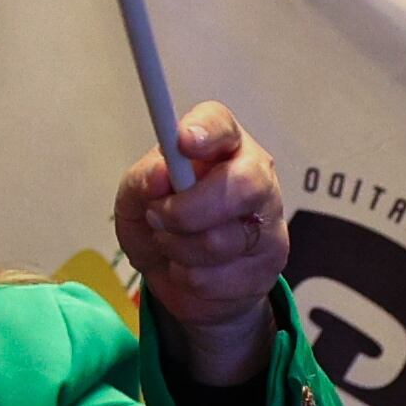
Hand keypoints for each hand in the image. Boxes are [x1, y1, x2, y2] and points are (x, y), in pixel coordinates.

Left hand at [112, 100, 284, 388]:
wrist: (179, 276)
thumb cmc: (163, 222)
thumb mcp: (136, 198)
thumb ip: (142, 181)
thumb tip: (159, 175)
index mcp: (222, 146)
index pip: (222, 126)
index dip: (205, 131)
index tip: (182, 142)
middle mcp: (255, 176)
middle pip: (243, 184)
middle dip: (188, 210)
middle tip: (158, 217)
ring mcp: (268, 222)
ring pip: (221, 241)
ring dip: (177, 249)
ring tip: (170, 244)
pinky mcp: (269, 265)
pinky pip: (217, 279)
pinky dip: (188, 278)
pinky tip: (189, 268)